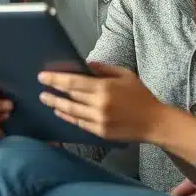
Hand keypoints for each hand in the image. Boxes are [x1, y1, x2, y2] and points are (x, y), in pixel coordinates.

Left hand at [37, 61, 164, 141]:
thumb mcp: (125, 75)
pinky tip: (60, 111)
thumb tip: (84, 64)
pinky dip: (67, 117)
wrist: (155, 122)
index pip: (73, 82)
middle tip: (41, 87)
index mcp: (104, 88)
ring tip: (45, 99)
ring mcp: (98, 120)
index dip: (55, 78)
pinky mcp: (100, 132)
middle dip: (53, 91)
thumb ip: (103, 69)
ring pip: (71, 111)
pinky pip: (79, 123)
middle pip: (69, 96)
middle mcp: (98, 104)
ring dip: (56, 104)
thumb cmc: (141, 96)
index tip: (42, 76)